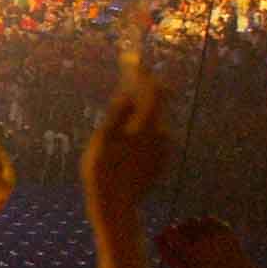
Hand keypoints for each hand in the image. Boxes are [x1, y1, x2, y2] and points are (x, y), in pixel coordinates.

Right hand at [80, 75, 169, 217]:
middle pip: (158, 103)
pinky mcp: (161, 161)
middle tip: (130, 76)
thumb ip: (117, 115)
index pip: (152, 90)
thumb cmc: (103, 174)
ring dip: (143, 110)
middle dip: (145, 88)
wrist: (117, 207)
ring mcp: (164, 149)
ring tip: (127, 104)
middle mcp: (162, 135)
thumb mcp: (102, 141)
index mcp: (147, 126)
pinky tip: (128, 132)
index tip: (133, 60)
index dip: (143, 73)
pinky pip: (154, 135)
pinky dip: (143, 127)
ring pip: (156, 120)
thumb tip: (127, 94)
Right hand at [155, 216, 256, 267]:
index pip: (169, 232)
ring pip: (194, 220)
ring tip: (193, 237)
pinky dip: (203, 224)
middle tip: (183, 240)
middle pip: (182, 225)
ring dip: (190, 227)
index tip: (168, 238)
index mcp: (190, 252)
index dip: (166, 233)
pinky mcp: (225, 230)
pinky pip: (208, 218)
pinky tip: (205, 233)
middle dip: (179, 231)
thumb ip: (167, 256)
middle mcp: (202, 240)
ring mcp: (215, 234)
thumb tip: (155, 237)